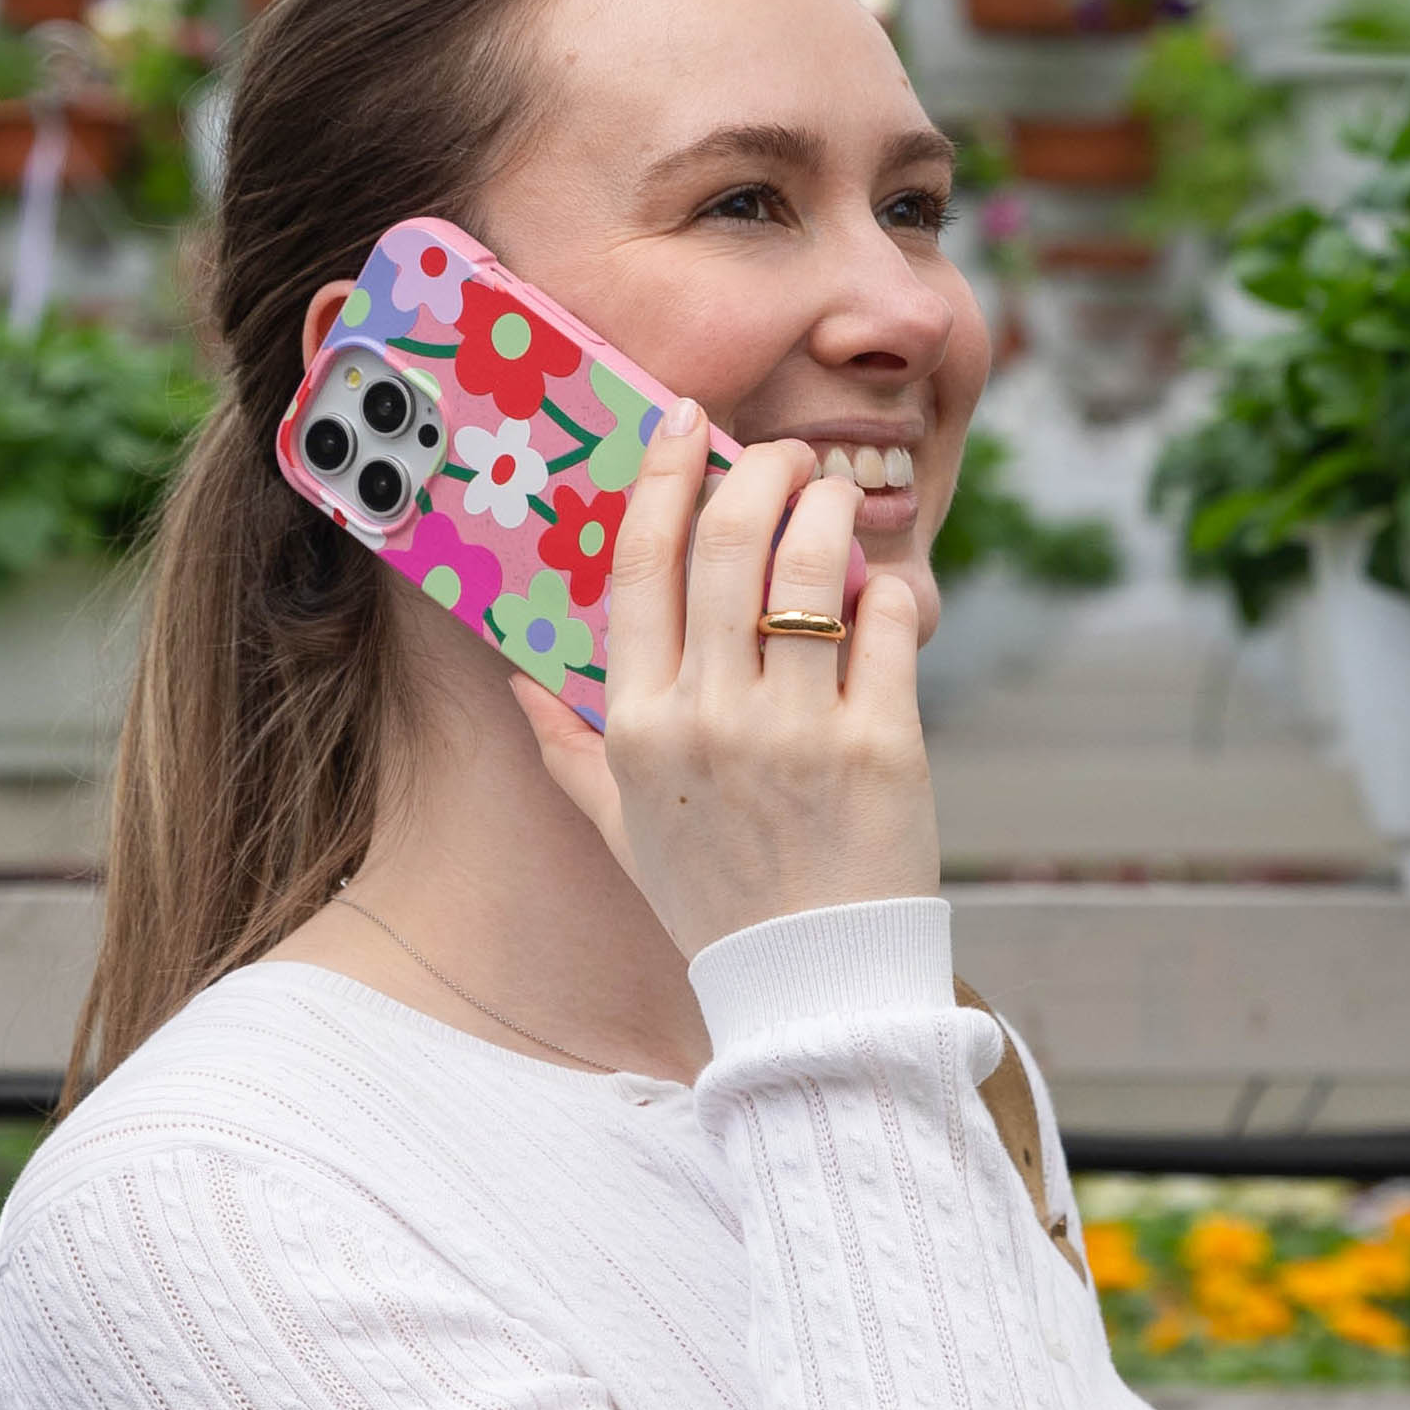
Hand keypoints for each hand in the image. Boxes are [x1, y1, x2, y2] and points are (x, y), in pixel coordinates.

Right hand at [509, 403, 935, 959]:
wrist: (811, 988)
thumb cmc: (716, 899)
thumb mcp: (623, 828)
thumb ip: (568, 750)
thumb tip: (521, 681)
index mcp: (638, 727)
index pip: (638, 567)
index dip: (662, 477)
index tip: (686, 421)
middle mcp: (708, 719)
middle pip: (728, 542)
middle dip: (761, 471)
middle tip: (782, 456)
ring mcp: (796, 731)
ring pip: (812, 565)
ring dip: (828, 509)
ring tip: (835, 502)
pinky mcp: (882, 746)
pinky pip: (888, 625)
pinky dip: (889, 592)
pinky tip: (882, 595)